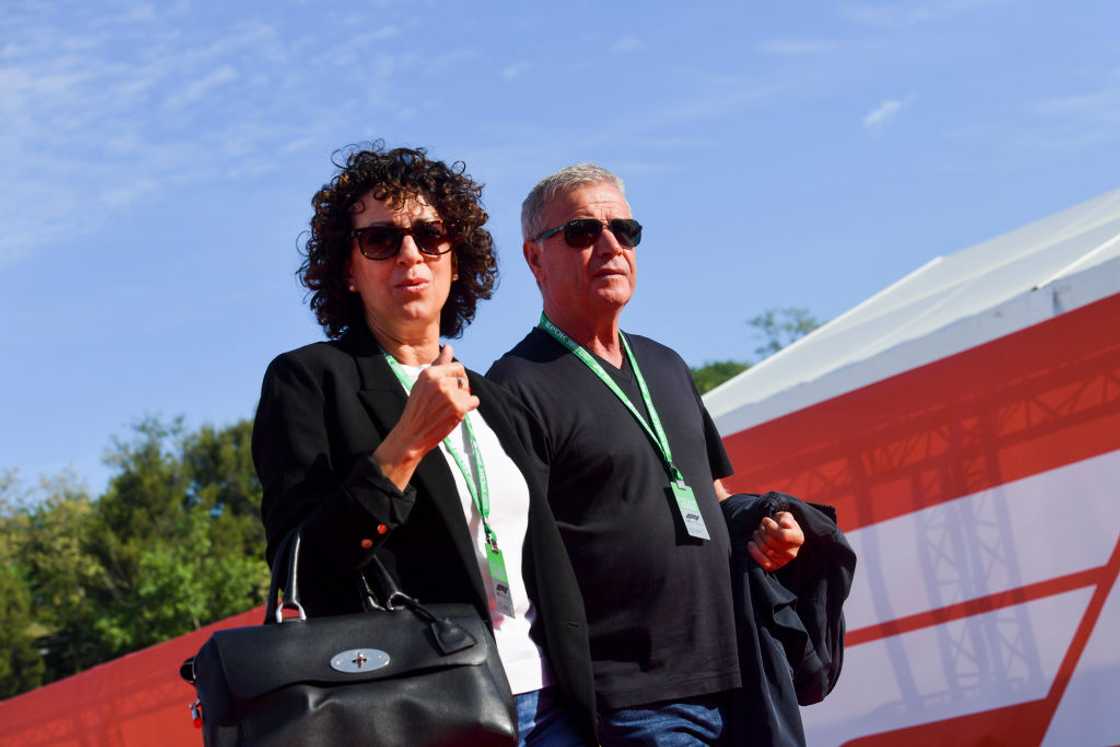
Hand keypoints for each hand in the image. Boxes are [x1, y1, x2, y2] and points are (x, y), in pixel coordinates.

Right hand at [375, 345, 478, 487]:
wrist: (412, 434)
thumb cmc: (417, 408)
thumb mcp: (423, 383)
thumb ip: (438, 364)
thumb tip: (450, 347)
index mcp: (429, 373)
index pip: (457, 367)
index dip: (457, 377)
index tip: (451, 387)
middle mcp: (440, 381)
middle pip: (464, 379)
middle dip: (461, 388)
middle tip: (449, 401)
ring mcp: (450, 394)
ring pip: (468, 391)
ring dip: (463, 399)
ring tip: (448, 409)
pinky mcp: (458, 407)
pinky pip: (474, 401)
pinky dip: (469, 407)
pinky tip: (456, 413)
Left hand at [748, 511, 803, 571]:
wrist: (780, 537)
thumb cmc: (782, 525)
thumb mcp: (785, 517)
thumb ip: (786, 518)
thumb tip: (784, 523)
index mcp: (798, 538)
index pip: (783, 535)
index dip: (771, 526)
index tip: (766, 520)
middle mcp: (792, 552)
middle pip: (770, 541)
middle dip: (762, 530)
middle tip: (761, 526)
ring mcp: (783, 561)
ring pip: (764, 548)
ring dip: (757, 538)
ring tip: (757, 532)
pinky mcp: (773, 566)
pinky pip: (762, 561)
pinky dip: (754, 551)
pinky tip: (751, 543)